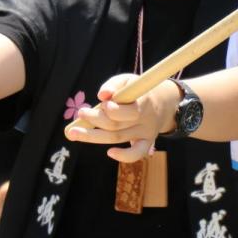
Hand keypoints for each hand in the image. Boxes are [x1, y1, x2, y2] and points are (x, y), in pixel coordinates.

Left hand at [64, 74, 180, 162]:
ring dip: (94, 136)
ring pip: (118, 138)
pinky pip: (137, 153)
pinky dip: (124, 156)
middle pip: (117, 125)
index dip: (112, 110)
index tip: (101, 104)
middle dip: (95, 121)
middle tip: (80, 114)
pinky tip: (109, 153)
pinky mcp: (146, 142)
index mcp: (143, 101)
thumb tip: (101, 95)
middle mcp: (145, 119)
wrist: (164, 102)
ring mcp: (146, 133)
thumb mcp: (128, 81)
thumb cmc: (138, 90)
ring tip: (74, 133)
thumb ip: (114, 85)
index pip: (128, 110)